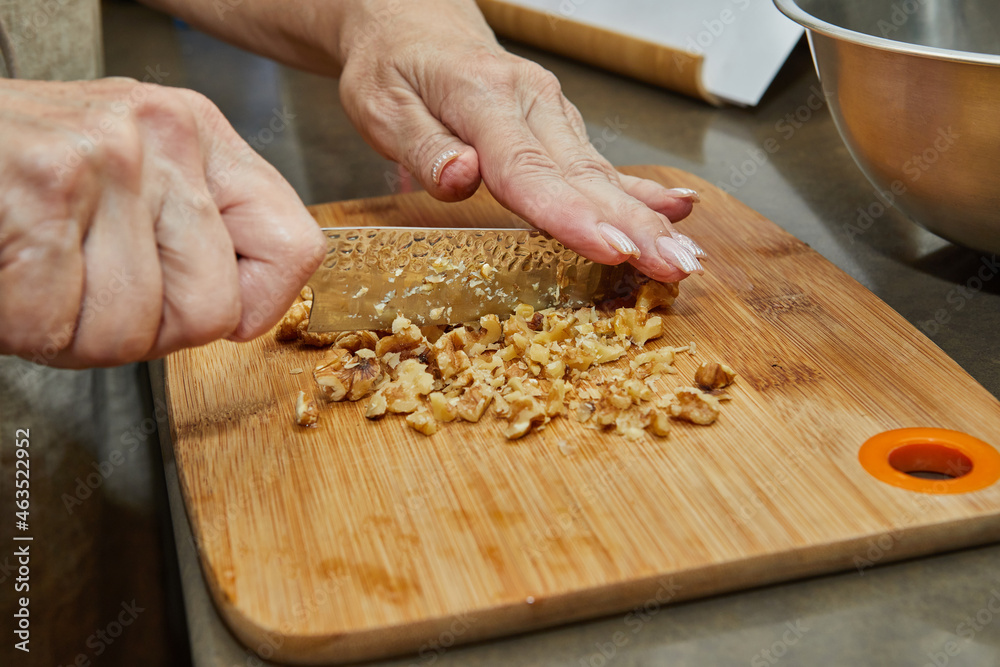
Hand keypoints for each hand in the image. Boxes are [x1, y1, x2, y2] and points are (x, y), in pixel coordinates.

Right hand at [0, 78, 325, 367]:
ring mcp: (101, 163)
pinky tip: (16, 277)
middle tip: (94, 288)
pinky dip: (28, 327)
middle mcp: (160, 138)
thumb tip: (247, 307)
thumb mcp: (134, 175)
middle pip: (211, 311)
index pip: (294, 248)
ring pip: (135, 332)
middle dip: (147, 328)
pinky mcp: (38, 199)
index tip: (221, 312)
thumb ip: (197, 229)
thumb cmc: (23, 171)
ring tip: (48, 275)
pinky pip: (64, 330)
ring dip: (80, 331)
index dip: (256, 306)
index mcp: (197, 134)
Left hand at [336, 0, 705, 280]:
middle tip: (676, 267)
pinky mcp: (559, 128)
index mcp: (482, 97)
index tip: (613, 248)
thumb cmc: (394, 69)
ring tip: (686, 258)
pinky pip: (601, 165)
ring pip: (603, 175)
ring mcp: (551, 114)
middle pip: (584, 176)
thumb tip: (461, 179)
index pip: (528, 168)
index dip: (572, 215)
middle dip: (635, 228)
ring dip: (649, 221)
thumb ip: (423, 148)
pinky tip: (680, 209)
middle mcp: (529, 103)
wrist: (413, 26)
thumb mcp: (382, 106)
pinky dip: (642, 191)